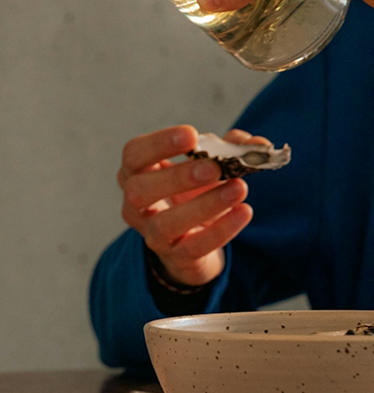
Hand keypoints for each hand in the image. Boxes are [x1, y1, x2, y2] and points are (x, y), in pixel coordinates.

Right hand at [118, 125, 256, 285]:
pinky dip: (221, 230)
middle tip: (213, 168)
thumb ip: (228, 150)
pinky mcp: (175, 257)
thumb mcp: (207, 167)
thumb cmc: (193, 194)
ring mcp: (152, 233)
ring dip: (203, 205)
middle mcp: (136, 205)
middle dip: (177, 177)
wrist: (194, 241)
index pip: (134, 154)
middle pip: (139, 190)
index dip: (159, 143)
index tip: (191, 135)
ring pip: (166, 224)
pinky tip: (243, 212)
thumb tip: (256, 144)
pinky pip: (194, 247)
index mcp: (137, 173)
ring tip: (238, 188)